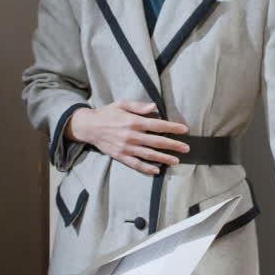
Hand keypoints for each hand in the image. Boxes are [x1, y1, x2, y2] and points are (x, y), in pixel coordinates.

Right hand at [66, 101, 188, 174]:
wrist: (88, 127)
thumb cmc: (107, 113)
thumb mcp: (121, 104)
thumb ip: (138, 106)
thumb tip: (154, 107)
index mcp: (133, 122)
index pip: (158, 125)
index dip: (172, 128)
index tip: (184, 130)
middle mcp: (131, 136)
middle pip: (157, 142)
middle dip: (173, 145)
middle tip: (186, 148)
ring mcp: (126, 147)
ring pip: (149, 155)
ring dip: (164, 158)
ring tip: (176, 161)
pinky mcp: (120, 156)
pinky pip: (135, 164)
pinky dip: (146, 168)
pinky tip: (156, 170)